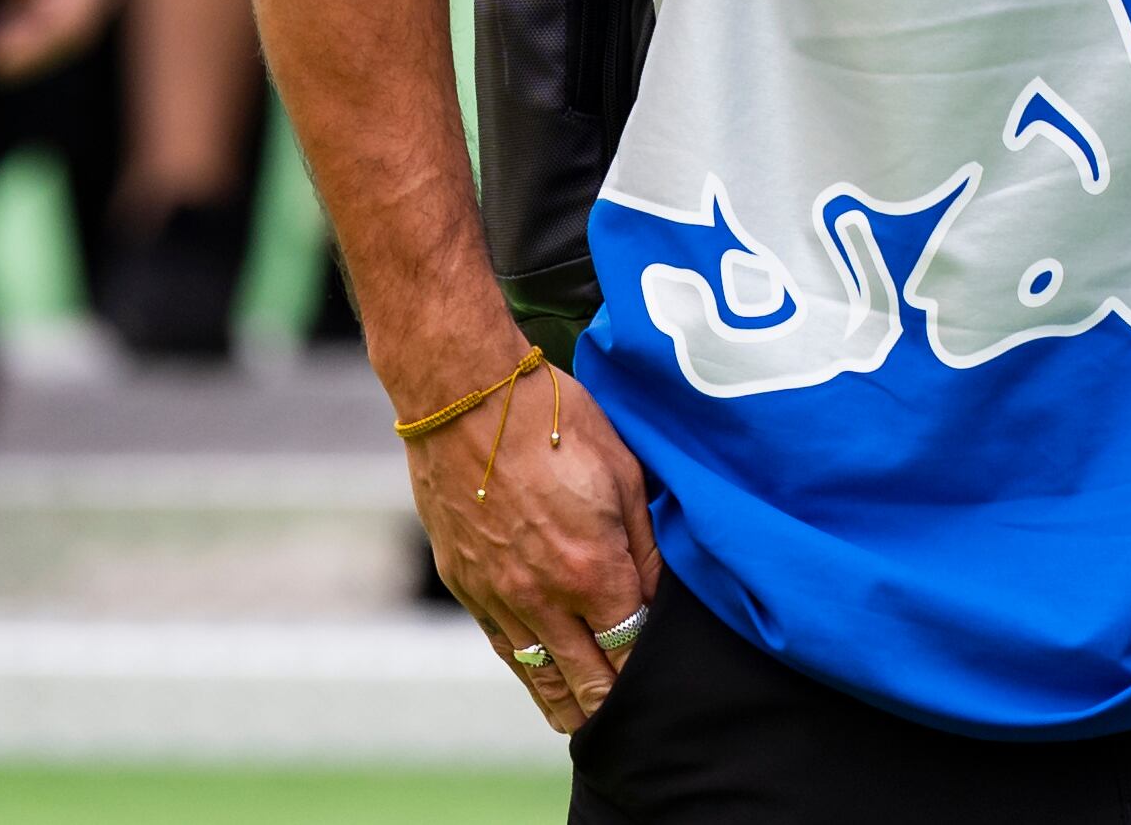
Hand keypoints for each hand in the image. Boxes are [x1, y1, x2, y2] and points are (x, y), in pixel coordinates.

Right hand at [406, 351, 661, 733]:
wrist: (466, 402)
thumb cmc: (556, 424)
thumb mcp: (625, 474)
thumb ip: (646, 545)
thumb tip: (661, 595)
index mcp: (592, 572)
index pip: (629, 648)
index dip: (647, 669)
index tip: (665, 682)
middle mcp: (544, 599)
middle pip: (586, 677)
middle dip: (611, 702)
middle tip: (634, 724)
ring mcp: (499, 596)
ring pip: (537, 674)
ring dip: (565, 703)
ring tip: (586, 728)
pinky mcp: (466, 585)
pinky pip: (502, 646)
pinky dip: (524, 672)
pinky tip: (538, 681)